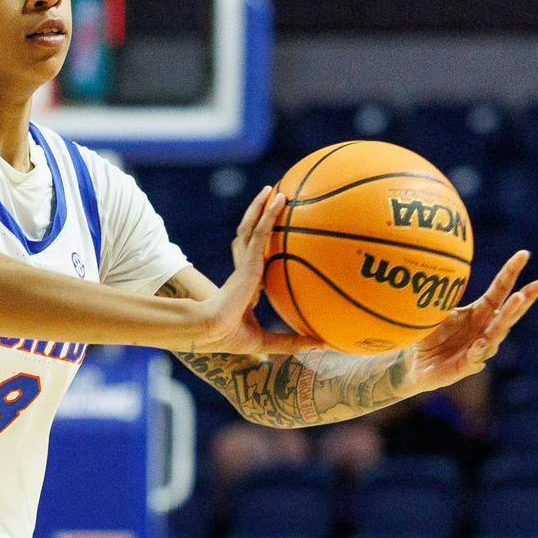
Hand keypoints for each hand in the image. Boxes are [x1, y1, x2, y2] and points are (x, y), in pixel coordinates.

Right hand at [187, 187, 318, 356]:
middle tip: (271, 200)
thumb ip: (293, 341)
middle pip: (248, 236)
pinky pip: (260, 231)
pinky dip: (269, 214)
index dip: (259, 245)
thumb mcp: (268, 341)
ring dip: (261, 207)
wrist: (214, 330)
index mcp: (246, 285)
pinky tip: (279, 199)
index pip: (251, 259)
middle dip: (257, 217)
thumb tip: (323, 347)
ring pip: (251, 227)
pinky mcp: (247, 260)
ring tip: (273, 190)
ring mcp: (244, 262)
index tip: (271, 235)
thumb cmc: (231, 337)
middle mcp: (244, 269)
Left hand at [406, 250, 537, 393]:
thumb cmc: (430, 334)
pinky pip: (476, 357)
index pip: (500, 289)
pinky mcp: (468, 365)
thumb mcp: (435, 310)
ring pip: (498, 331)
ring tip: (518, 298)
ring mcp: (480, 347)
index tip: (524, 254)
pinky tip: (481, 342)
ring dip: (509, 315)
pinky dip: (480, 350)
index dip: (511, 272)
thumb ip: (442, 295)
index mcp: (481, 311)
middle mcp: (486, 327)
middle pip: (512, 310)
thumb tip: (441, 269)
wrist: (415, 364)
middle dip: (529, 295)